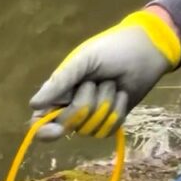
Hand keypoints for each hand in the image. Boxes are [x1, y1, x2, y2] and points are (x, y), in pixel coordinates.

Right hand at [30, 7, 180, 139]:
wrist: (146, 51)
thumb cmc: (111, 50)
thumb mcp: (82, 61)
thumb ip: (59, 82)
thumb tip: (33, 105)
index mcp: (58, 92)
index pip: (41, 120)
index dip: (45, 130)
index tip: (56, 130)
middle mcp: (71, 107)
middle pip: (68, 125)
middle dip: (84, 104)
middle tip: (94, 83)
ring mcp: (91, 117)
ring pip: (90, 129)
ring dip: (104, 104)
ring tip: (112, 85)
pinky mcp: (110, 122)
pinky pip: (107, 130)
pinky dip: (117, 111)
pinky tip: (122, 95)